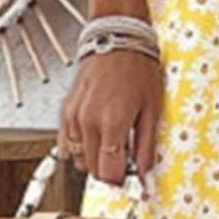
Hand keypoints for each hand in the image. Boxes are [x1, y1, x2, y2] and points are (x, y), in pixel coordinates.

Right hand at [57, 48, 163, 191]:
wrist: (118, 38)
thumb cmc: (138, 66)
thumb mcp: (152, 108)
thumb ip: (147, 145)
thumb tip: (146, 173)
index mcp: (112, 123)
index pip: (109, 173)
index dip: (122, 180)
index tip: (131, 176)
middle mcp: (88, 122)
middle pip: (93, 170)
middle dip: (110, 170)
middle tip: (126, 157)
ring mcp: (74, 117)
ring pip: (79, 159)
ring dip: (95, 158)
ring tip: (113, 140)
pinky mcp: (66, 110)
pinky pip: (66, 144)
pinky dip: (79, 147)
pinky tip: (96, 135)